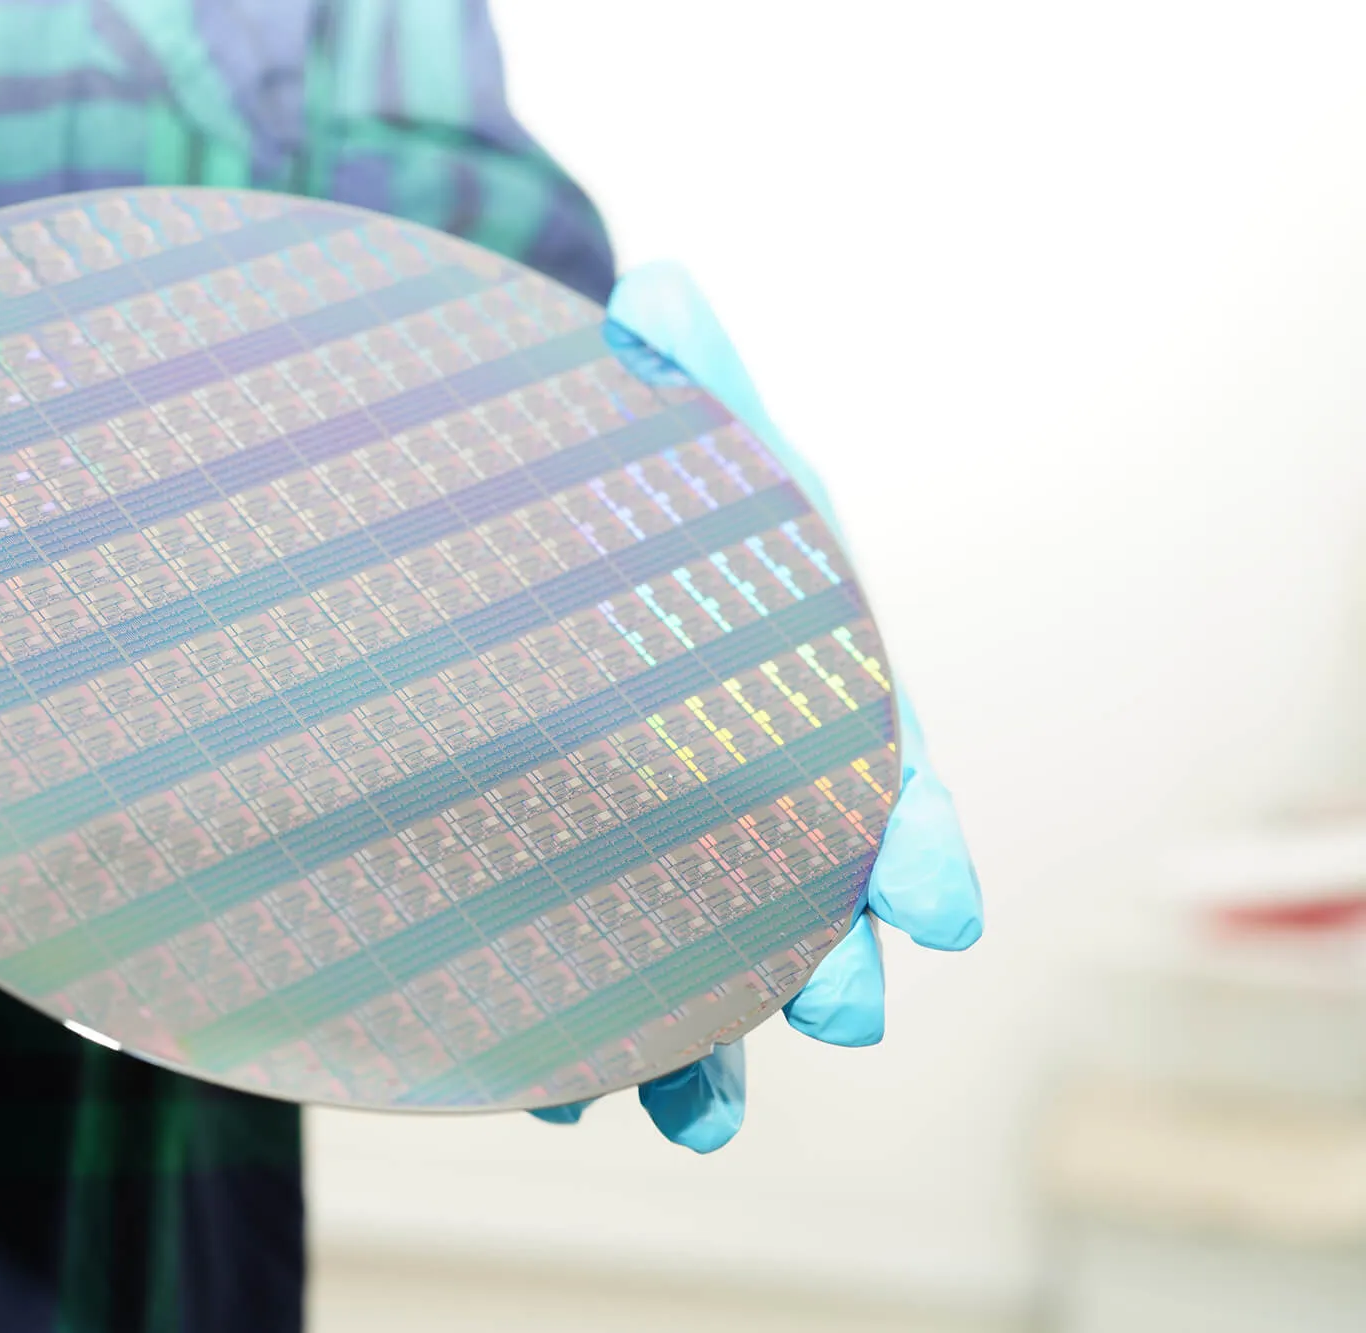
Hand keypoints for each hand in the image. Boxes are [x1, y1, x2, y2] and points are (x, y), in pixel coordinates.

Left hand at [532, 261, 983, 1149]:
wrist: (501, 531)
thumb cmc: (610, 480)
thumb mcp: (648, 419)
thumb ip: (664, 374)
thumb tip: (654, 292)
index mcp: (799, 677)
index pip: (873, 759)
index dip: (909, 832)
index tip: (940, 908)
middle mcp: (743, 774)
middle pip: (803, 884)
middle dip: (829, 954)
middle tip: (844, 1016)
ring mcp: (656, 840)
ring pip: (698, 958)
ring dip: (707, 1041)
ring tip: (695, 1119)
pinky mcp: (561, 884)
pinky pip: (579, 975)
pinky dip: (572, 1036)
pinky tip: (550, 1083)